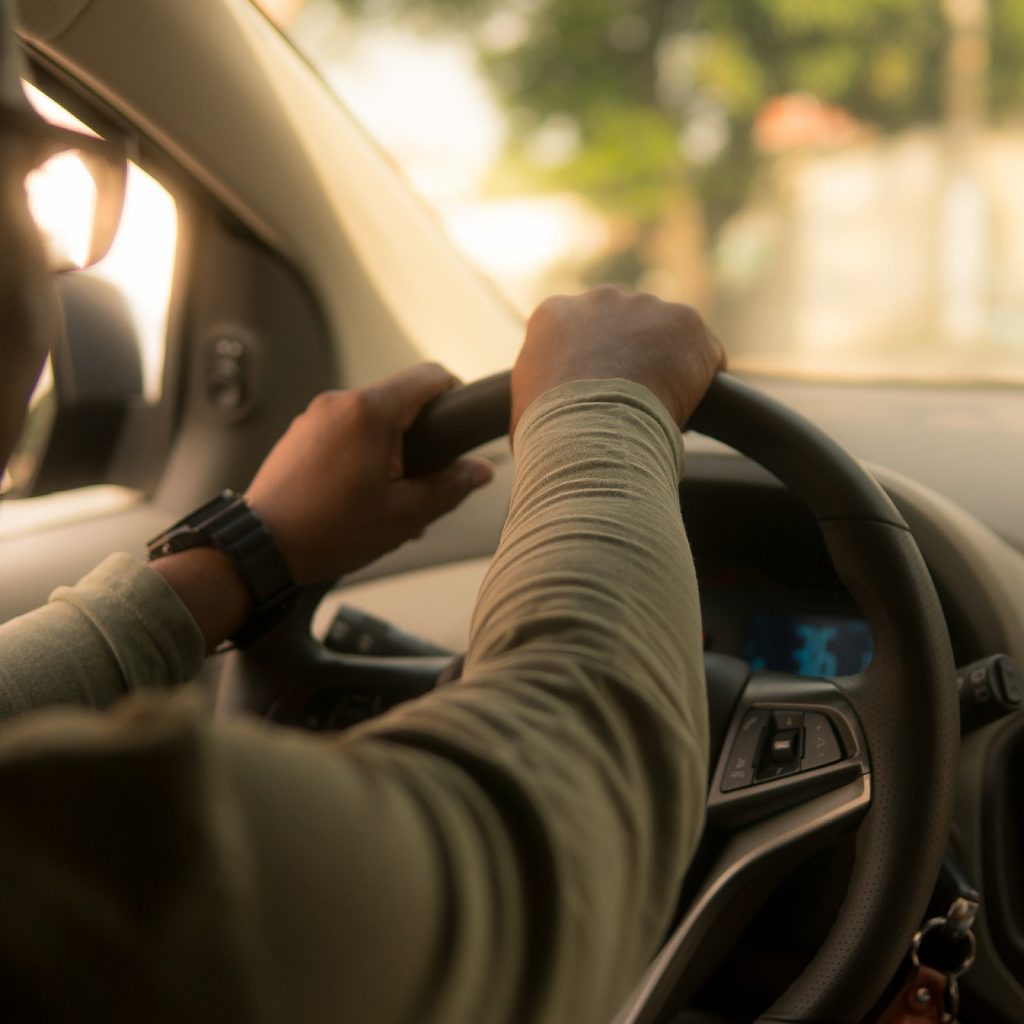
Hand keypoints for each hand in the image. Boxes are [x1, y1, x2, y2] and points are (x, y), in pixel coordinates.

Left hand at [246, 364, 492, 581]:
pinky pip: (343, 431)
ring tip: (385, 497)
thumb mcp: (405, 515)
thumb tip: (481, 469)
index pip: (430, 376)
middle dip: (418, 435)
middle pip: (399, 399)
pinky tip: (356, 496)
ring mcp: (315, 415)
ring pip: (370, 418)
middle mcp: (340, 402)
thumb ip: (450, 486)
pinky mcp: (299, 433)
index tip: (459, 424)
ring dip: (388, 448)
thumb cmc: (330, 531)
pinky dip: (359, 453)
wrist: (261, 547)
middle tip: (421, 480)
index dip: (454, 394)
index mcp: (371, 412)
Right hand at [511, 286, 725, 434]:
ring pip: (666, 337)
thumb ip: (537, 397)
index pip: (580, 334)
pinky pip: (703, 353)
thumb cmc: (549, 433)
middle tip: (632, 403)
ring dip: (667, 367)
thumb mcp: (523, 410)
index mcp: (554, 314)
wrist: (589, 432)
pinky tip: (689, 409)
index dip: (593, 368)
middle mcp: (599, 298)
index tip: (599, 397)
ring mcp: (645, 306)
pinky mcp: (686, 322)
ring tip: (659, 411)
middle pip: (625, 326)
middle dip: (632, 358)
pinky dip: (702, 381)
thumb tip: (538, 426)